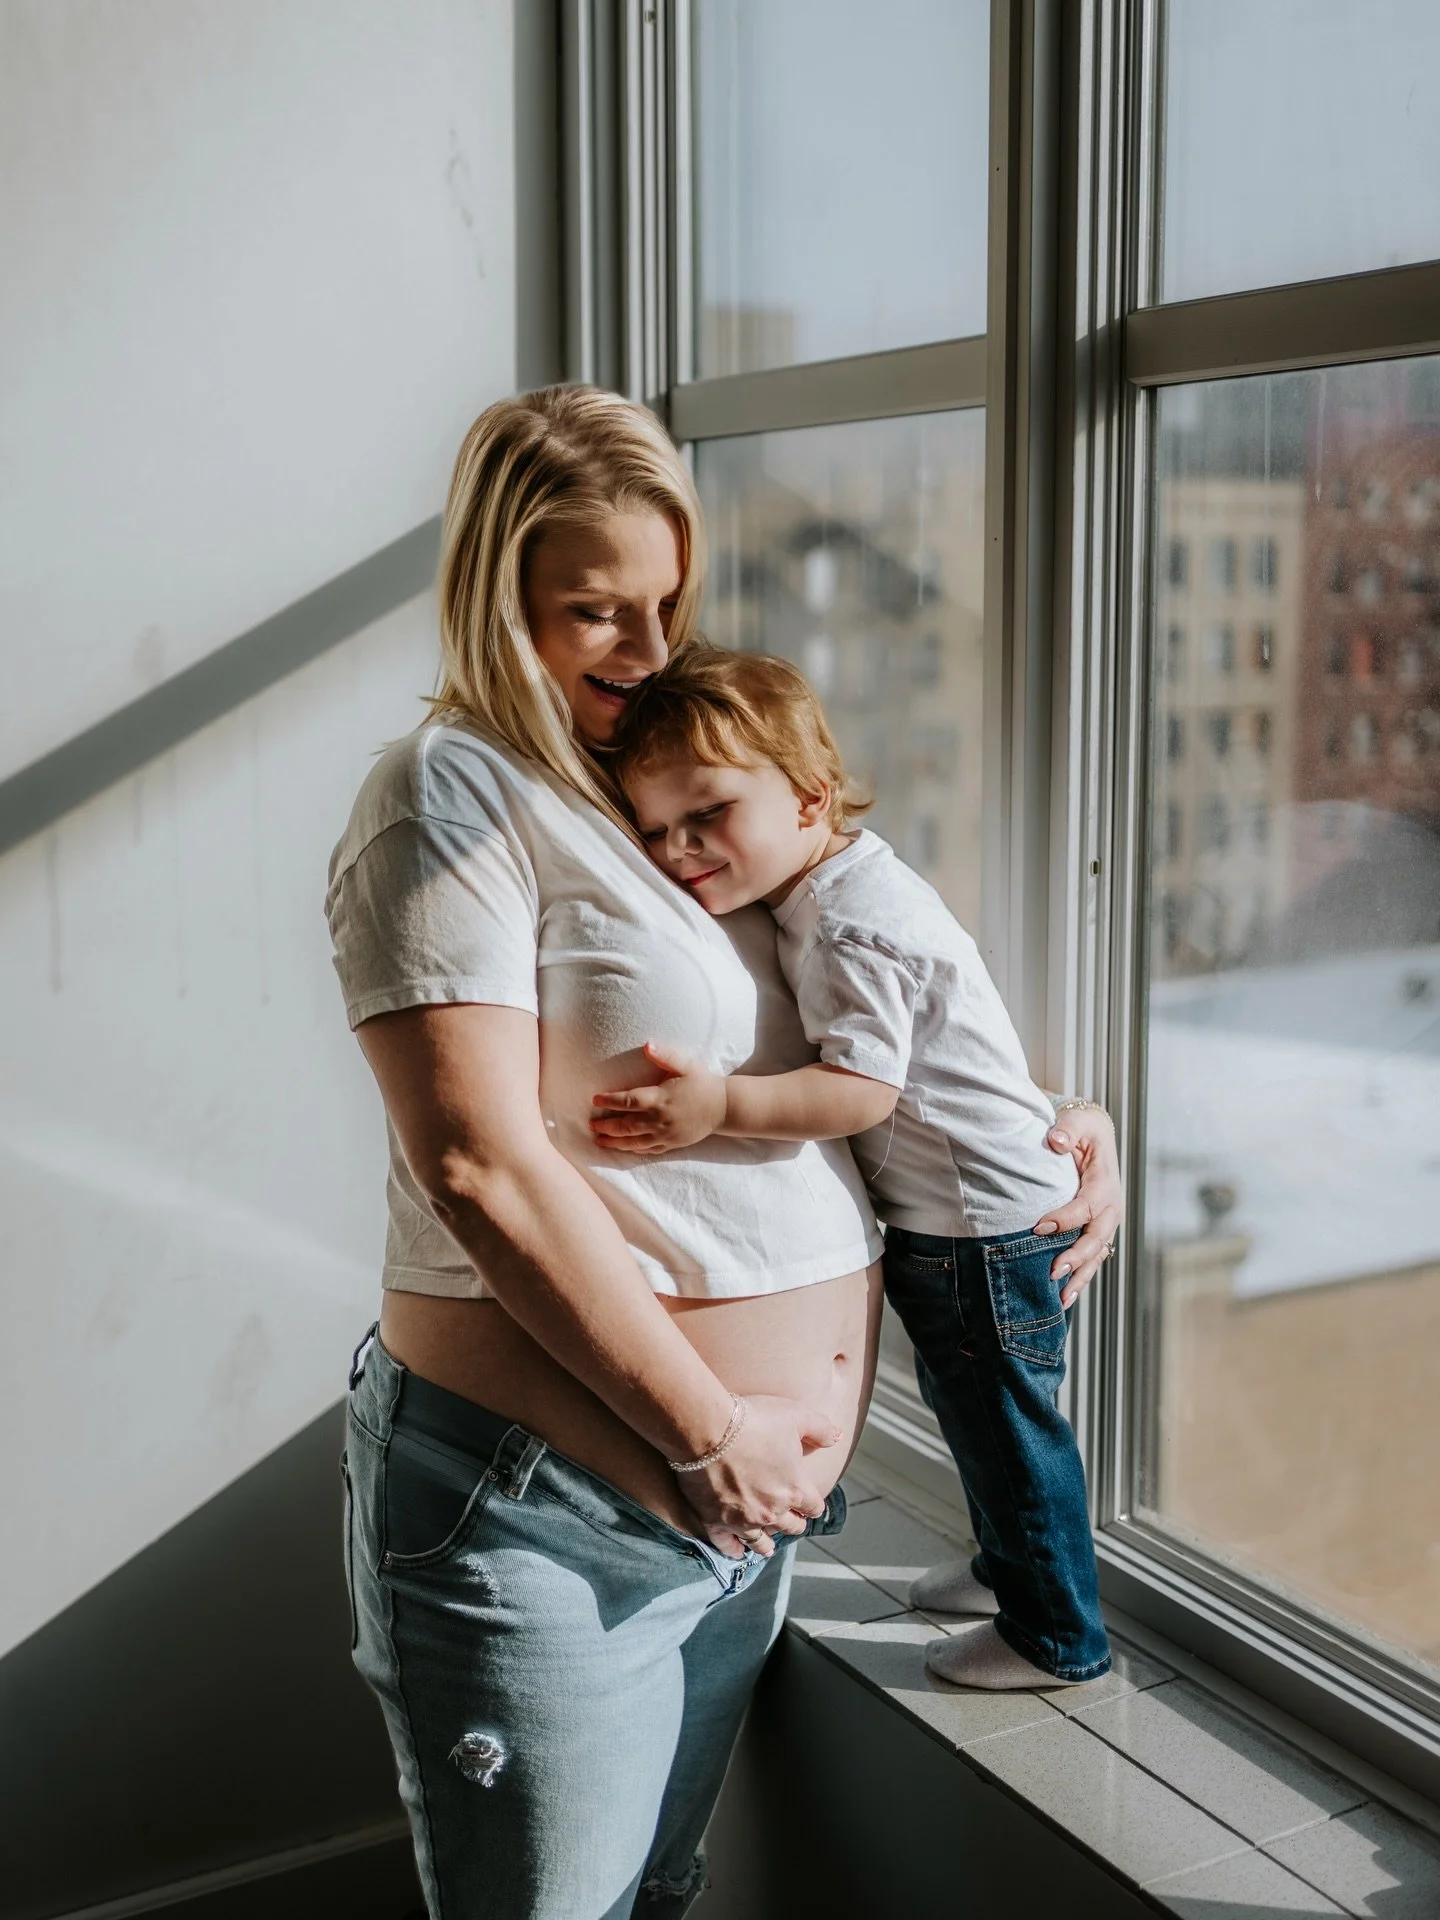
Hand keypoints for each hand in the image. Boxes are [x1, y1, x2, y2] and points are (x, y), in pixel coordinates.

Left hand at [590, 1041, 726, 1154]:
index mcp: (660, 1099)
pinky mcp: (672, 1143)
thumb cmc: (703, 1082)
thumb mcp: (686, 1065)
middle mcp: (660, 1119)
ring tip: (600, 1141)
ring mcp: (666, 1134)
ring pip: (635, 1142)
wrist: (724, 1107)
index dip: (610, 1101)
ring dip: (615, 1142)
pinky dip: (634, 1150)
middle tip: (592, 1126)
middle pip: (627, 1126)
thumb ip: (665, 1055)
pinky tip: (625, 1148)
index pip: (629, 1101)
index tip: (595, 1100)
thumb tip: (647, 1045)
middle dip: (607, 1126)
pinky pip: (650, 1150)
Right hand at [678, 1393, 841, 1558]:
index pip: (814, 1507)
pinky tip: (737, 1552)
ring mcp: (744, 1520)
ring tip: (768, 1548)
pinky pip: (727, 1545)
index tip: (810, 1505)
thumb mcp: (796, 1415)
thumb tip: (838, 1437)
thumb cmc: (754, 1420)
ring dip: (767, 1544)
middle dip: (793, 1523)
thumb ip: (821, 1428)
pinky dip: (733, 1550)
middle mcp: (773, 1511)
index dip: (813, 1505)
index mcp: (795, 1489)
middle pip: (791, 1526)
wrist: (708, 1430)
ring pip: (761, 1542)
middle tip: (791, 1521)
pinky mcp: (716, 1522)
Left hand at [1036, 1103, 1123, 1307]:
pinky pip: (1092, 1257)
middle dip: (1076, 1257)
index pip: (1087, 1206)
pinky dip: (1081, 1276)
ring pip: (1096, 1255)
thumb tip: (1056, 1141)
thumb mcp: (1076, 1122)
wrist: (1092, 1135)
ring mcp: (1106, 1222)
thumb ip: (1066, 1130)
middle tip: (1053, 1272)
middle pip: (1097, 1238)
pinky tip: (1065, 1296)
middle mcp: (1110, 1207)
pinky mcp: (1098, 1230)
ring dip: (1080, 1277)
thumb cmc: (1082, 1129)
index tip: (1039, 1227)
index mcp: (1104, 1183)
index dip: (1065, 1218)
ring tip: (1061, 1299)